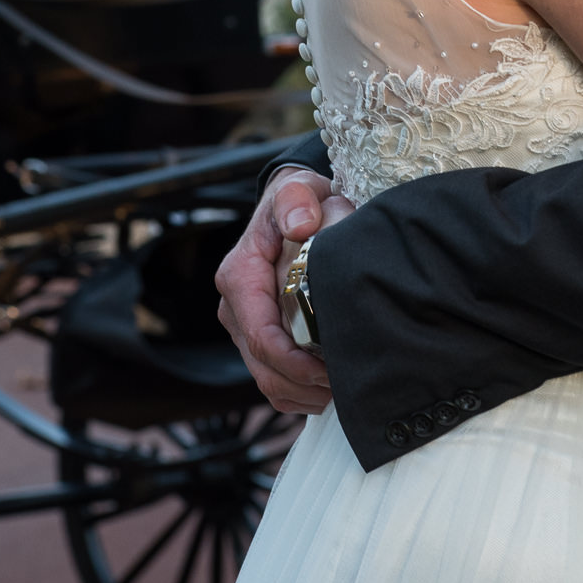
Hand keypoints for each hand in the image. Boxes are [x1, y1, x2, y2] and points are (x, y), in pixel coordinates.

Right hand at [215, 167, 353, 413]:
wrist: (294, 206)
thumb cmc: (298, 200)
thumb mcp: (298, 187)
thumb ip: (296, 199)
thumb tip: (299, 224)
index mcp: (240, 276)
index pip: (261, 334)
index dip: (293, 360)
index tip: (328, 368)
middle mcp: (236, 307)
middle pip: (264, 365)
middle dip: (304, 383)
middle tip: (347, 384)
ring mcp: (244, 327)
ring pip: (267, 380)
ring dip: (303, 394)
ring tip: (343, 391)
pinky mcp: (257, 339)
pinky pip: (272, 381)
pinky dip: (297, 395)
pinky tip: (329, 391)